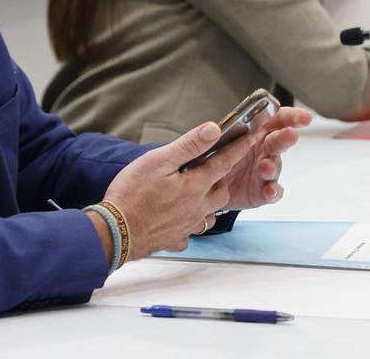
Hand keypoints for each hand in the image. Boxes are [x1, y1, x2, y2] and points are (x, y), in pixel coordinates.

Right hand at [101, 122, 242, 257]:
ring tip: (198, 193)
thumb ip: (189, 146)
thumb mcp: (158, 161)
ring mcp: (187, 226)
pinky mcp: (175, 239)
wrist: (116, 233)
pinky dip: (190, 223)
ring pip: (210, 214)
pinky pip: (191, 231)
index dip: (239, 148)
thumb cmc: (133, 195)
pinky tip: (179, 218)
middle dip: (222, 178)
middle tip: (215, 167)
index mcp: (195, 186)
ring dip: (209, 202)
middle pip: (221, 192)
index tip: (252, 138)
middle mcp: (197, 208)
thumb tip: (213, 130)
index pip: (224, 163)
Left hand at [222, 106, 311, 209]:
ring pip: (275, 166)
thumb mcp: (213, 144)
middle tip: (290, 135)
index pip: (276, 119)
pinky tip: (269, 192)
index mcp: (254, 132)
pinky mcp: (263, 191)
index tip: (304, 117)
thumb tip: (212, 129)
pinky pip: (273, 191)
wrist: (210, 188)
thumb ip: (215, 136)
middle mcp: (264, 150)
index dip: (291, 116)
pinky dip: (273, 192)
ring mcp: (265, 171)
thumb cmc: (216, 159)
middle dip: (286, 137)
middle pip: (279, 140)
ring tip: (265, 168)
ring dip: (272, 166)